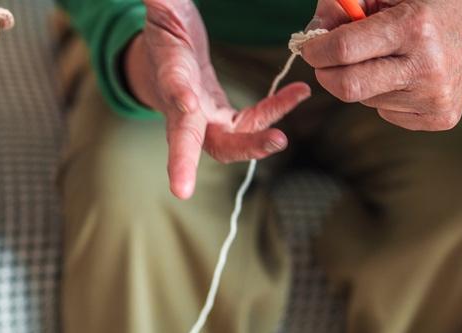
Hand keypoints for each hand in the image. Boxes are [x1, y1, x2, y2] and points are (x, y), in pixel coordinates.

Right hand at [124, 0, 310, 198]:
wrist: (167, 59)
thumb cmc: (166, 31)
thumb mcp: (164, 10)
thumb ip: (161, 0)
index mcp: (168, 74)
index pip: (170, 89)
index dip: (178, 96)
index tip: (187, 103)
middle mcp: (182, 106)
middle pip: (187, 140)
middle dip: (187, 162)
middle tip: (187, 186)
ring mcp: (204, 118)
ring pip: (225, 144)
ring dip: (253, 145)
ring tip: (282, 139)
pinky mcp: (223, 119)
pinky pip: (252, 122)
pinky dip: (276, 110)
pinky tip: (300, 92)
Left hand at [299, 0, 461, 130]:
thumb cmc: (432, 7)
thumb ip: (349, 6)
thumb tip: (314, 33)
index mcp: (414, 26)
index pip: (343, 50)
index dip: (316, 49)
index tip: (311, 46)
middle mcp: (426, 65)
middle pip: (346, 87)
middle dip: (326, 73)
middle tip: (326, 60)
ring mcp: (434, 97)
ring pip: (366, 100)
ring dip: (362, 80)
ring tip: (387, 59)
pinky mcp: (439, 118)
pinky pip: (387, 113)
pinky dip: (385, 95)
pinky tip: (406, 77)